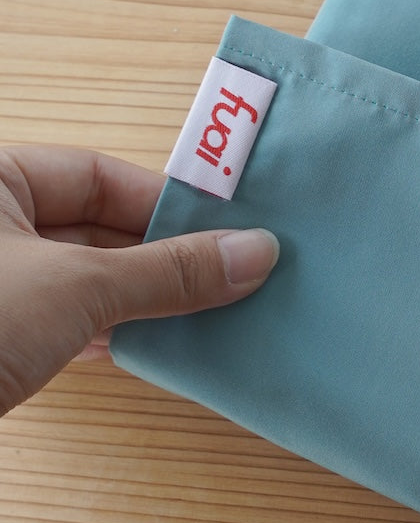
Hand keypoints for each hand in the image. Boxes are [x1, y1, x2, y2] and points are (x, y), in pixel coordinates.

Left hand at [0, 144, 278, 416]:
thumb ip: (168, 271)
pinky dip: (106, 332)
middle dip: (161, 258)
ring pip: (80, 278)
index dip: (167, 205)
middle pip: (94, 227)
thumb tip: (257, 254)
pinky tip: (153, 348)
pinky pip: (59, 319)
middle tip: (234, 278)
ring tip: (209, 315)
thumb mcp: (75, 288)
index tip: (230, 233)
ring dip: (141, 300)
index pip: (97, 175)